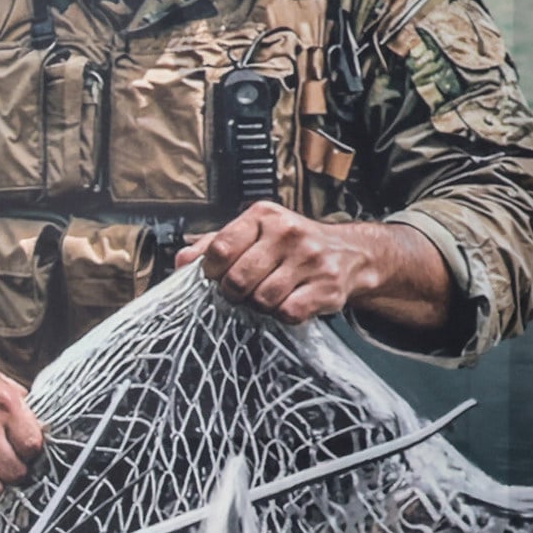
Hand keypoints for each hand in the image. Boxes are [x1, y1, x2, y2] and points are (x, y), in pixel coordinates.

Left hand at [180, 201, 393, 320]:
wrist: (350, 253)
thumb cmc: (293, 246)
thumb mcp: (254, 234)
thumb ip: (214, 245)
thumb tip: (181, 261)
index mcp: (263, 216)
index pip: (220, 248)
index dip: (211, 271)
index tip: (216, 276)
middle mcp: (287, 233)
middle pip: (237, 279)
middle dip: (234, 293)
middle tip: (242, 292)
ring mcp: (310, 258)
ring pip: (262, 299)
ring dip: (259, 305)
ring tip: (267, 296)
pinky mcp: (327, 286)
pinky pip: (288, 312)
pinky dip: (282, 315)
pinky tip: (288, 303)